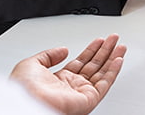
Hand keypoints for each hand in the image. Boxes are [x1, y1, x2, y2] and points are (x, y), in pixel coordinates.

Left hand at [9, 34, 126, 114]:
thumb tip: (63, 49)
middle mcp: (72, 86)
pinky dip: (114, 70)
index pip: (81, 62)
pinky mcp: (90, 98)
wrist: (27, 104)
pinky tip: (118, 59)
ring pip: (103, 72)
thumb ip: (48, 55)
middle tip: (114, 39)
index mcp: (58, 79)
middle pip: (94, 65)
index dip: (91, 49)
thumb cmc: (24, 90)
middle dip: (105, 50)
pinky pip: (106, 82)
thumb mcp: (31, 64)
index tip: (100, 40)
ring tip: (120, 45)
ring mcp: (82, 92)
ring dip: (113, 57)